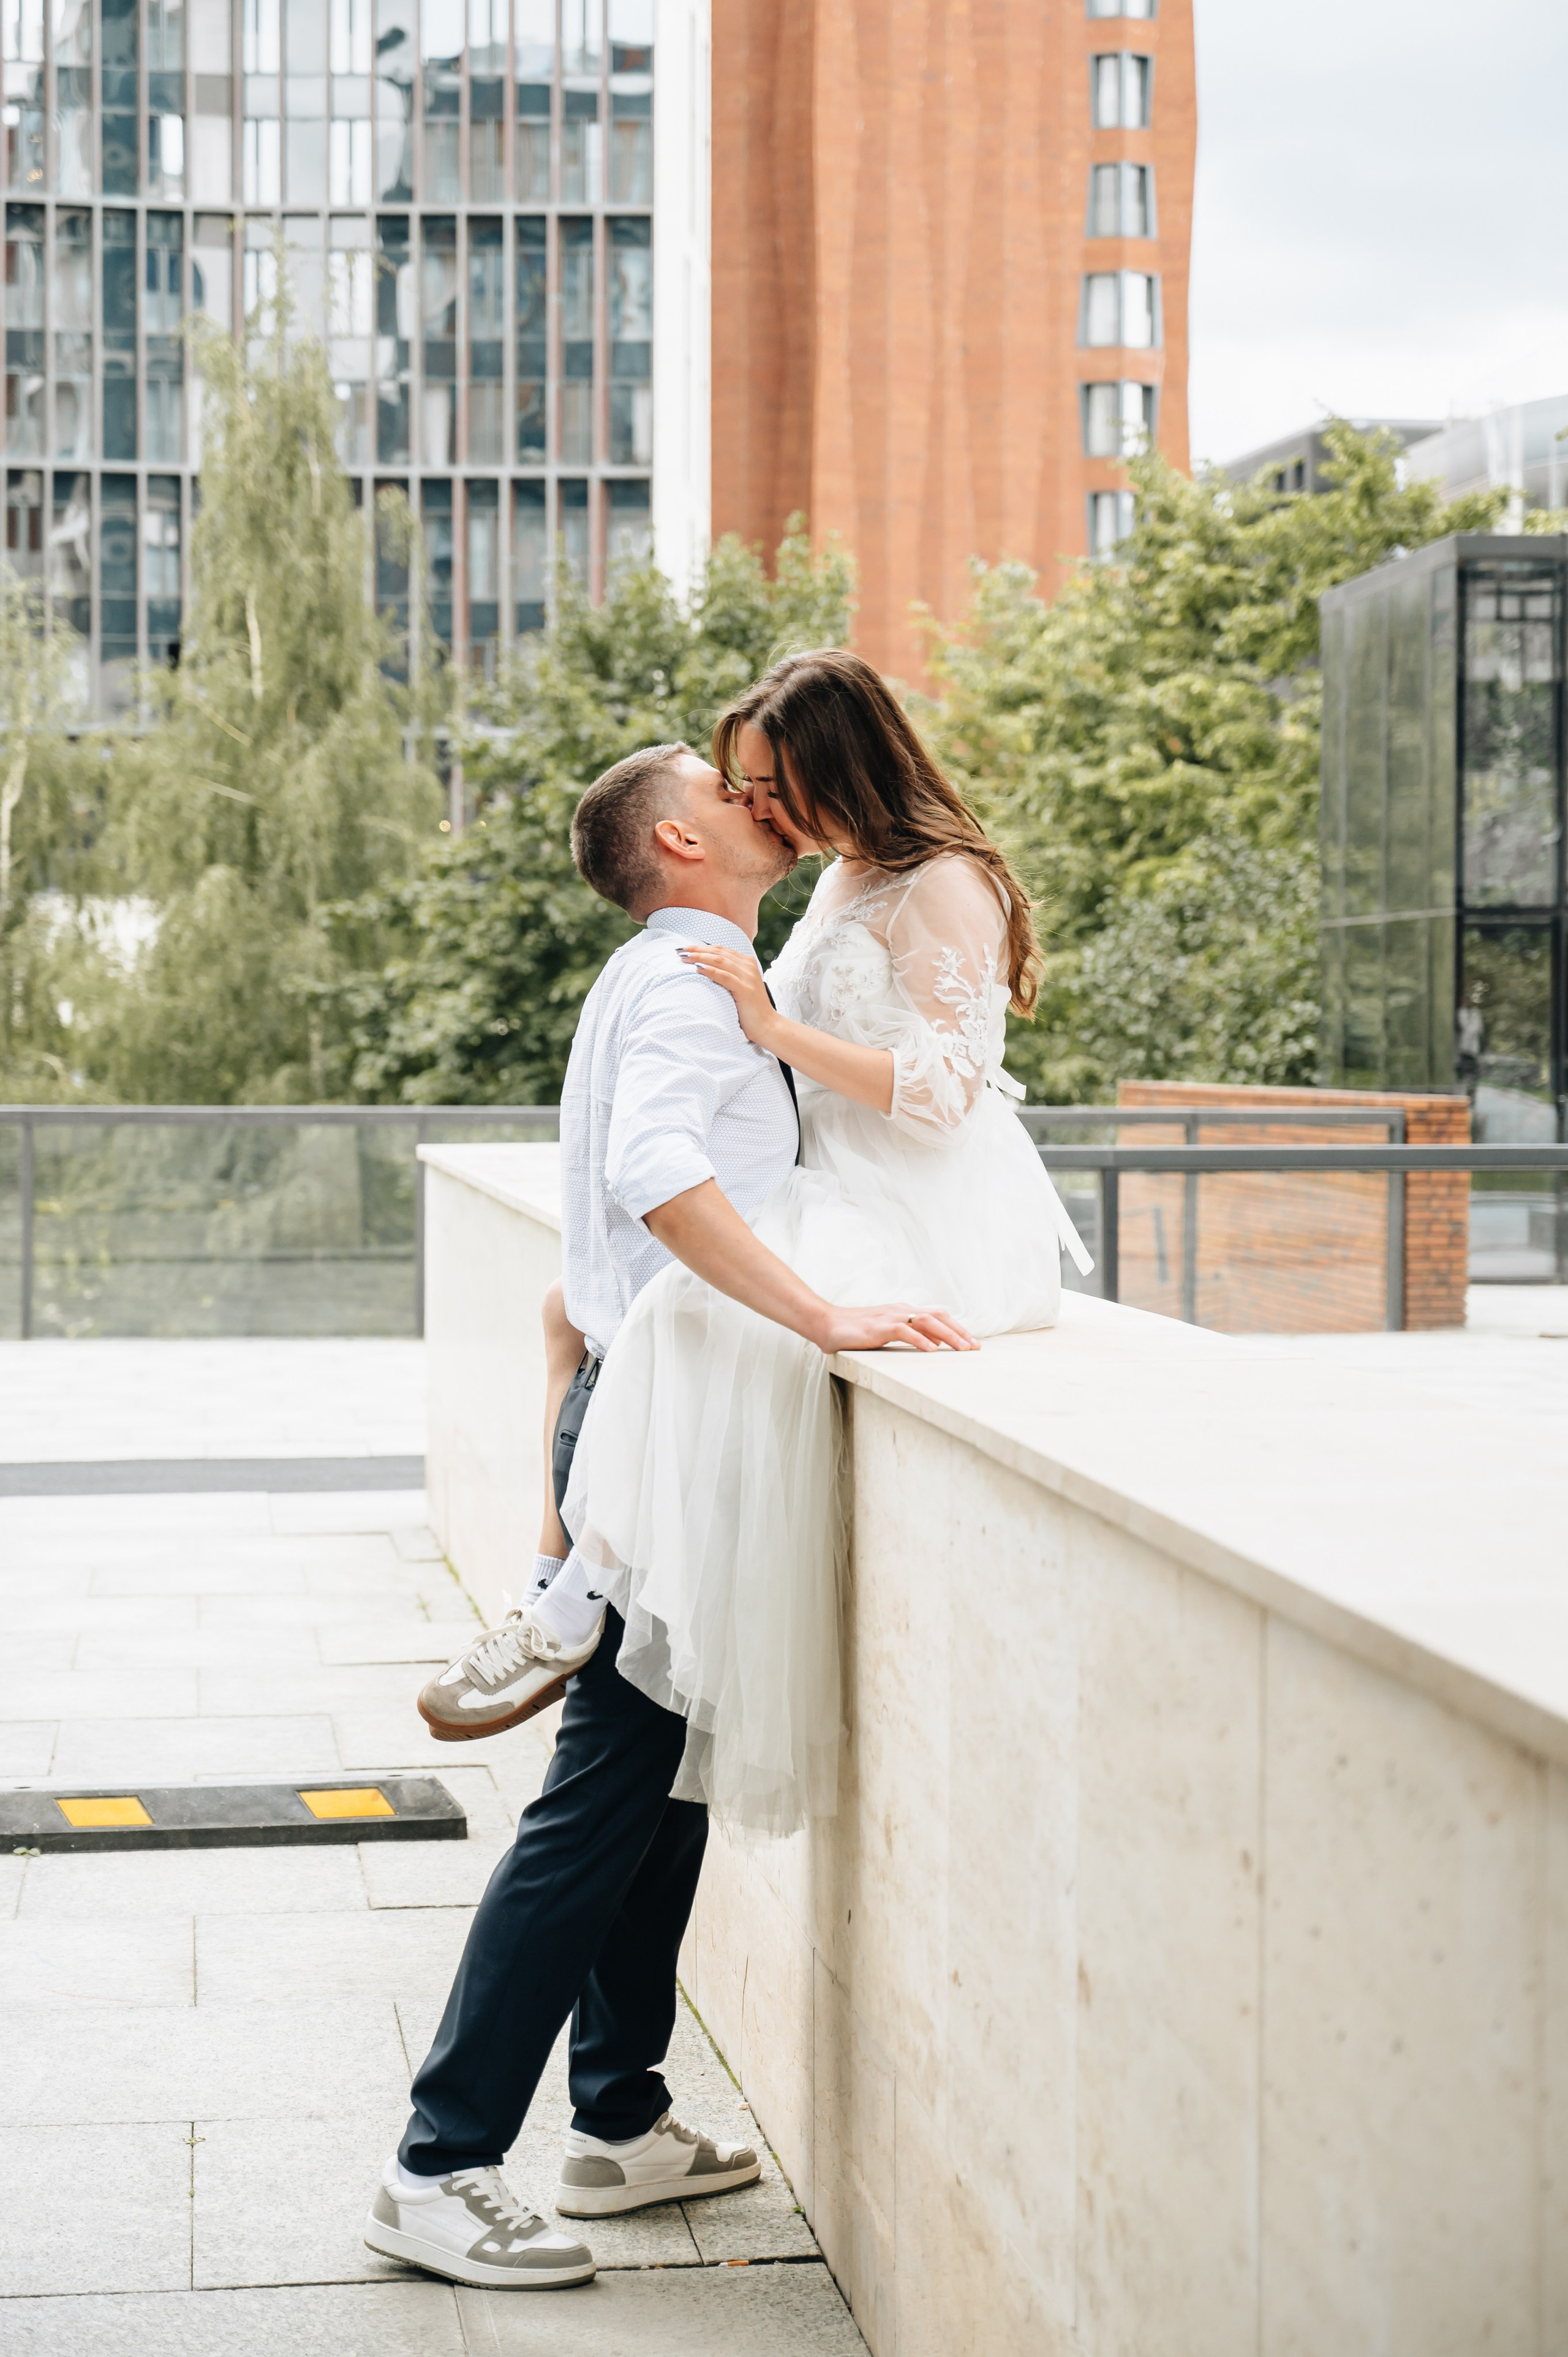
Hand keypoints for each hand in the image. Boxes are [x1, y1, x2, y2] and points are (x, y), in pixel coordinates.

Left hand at [678, 943, 779, 1048]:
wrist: (767, 1026)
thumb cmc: (749, 1009)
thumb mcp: (739, 986)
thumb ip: (728, 975)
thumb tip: (705, 969)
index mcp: (747, 962)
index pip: (721, 949)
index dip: (701, 947)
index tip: (684, 948)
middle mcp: (748, 966)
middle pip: (718, 952)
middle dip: (697, 950)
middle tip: (679, 951)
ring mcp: (748, 977)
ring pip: (720, 961)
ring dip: (700, 957)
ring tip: (684, 958)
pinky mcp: (745, 990)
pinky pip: (725, 977)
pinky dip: (710, 971)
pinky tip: (698, 968)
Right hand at [813, 1303, 978, 1354]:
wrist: (828, 1324)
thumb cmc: (856, 1331)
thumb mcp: (887, 1332)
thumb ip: (909, 1335)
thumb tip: (934, 1344)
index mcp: (904, 1311)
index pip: (938, 1316)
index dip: (957, 1328)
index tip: (972, 1343)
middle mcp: (902, 1310)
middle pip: (938, 1317)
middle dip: (960, 1332)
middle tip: (975, 1348)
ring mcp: (891, 1317)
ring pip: (927, 1321)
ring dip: (948, 1335)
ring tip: (962, 1349)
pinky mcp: (880, 1326)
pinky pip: (904, 1331)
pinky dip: (920, 1340)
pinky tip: (931, 1350)